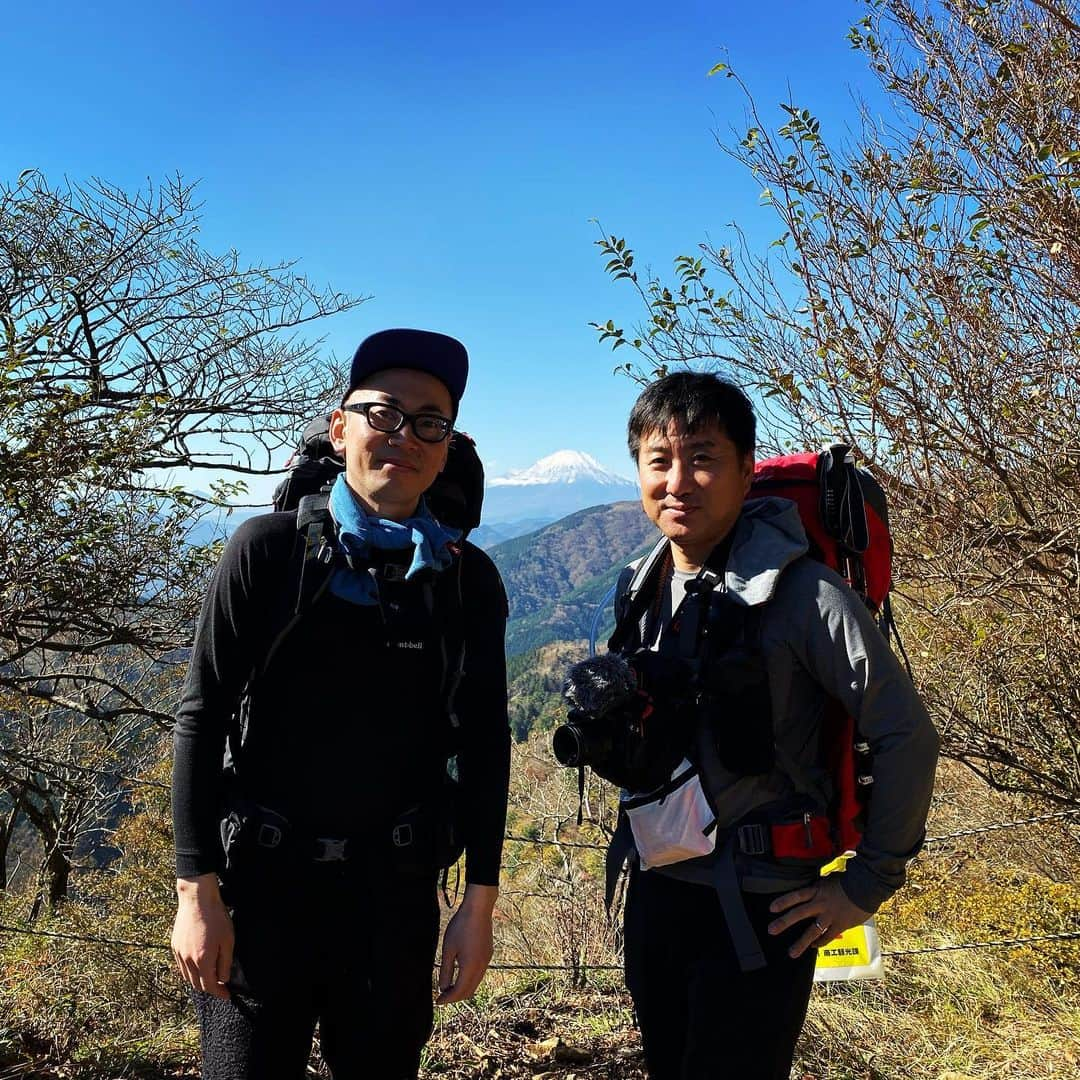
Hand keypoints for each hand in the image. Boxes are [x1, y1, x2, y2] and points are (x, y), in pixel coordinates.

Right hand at [171, 874, 233, 998]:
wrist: (197, 899)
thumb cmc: (216, 917)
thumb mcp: (228, 940)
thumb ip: (225, 963)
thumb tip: (223, 979)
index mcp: (203, 960)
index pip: (209, 986)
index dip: (219, 993)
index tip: (227, 995)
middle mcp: (188, 960)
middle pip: (196, 984)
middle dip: (209, 988)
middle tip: (219, 986)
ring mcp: (179, 953)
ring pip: (187, 977)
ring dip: (198, 981)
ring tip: (209, 977)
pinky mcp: (174, 946)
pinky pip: (181, 966)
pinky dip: (189, 971)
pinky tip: (197, 966)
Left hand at [436, 883, 496, 1004]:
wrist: (478, 909)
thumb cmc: (461, 927)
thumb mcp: (448, 949)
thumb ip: (445, 970)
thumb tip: (443, 987)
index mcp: (470, 967)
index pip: (459, 991)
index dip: (448, 999)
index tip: (438, 1001)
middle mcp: (481, 967)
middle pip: (469, 991)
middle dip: (456, 997)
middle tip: (442, 996)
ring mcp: (487, 960)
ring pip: (475, 983)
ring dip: (463, 988)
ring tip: (449, 987)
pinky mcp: (488, 954)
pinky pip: (480, 974)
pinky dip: (470, 980)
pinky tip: (460, 973)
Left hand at [767, 876, 871, 959]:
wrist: (867, 887)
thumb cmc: (849, 881)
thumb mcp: (829, 880)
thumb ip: (819, 888)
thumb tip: (811, 891)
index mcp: (817, 890)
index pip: (796, 895)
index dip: (783, 901)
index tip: (771, 908)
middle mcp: (821, 903)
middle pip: (799, 913)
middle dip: (784, 922)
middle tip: (771, 930)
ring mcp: (830, 915)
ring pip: (812, 931)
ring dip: (801, 943)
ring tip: (791, 953)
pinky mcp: (841, 924)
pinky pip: (828, 936)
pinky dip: (820, 942)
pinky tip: (814, 946)